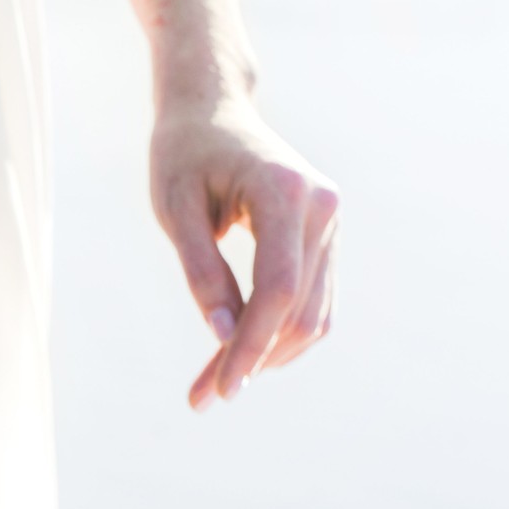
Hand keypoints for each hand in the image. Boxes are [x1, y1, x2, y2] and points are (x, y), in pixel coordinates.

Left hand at [149, 98, 338, 409]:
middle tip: (201, 397)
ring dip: (268, 357)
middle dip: (252, 360)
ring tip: (213, 383)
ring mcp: (332, 222)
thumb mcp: (175, 210)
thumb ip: (201, 271)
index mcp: (284, 192)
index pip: (277, 289)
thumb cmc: (184, 156)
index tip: (218, 390)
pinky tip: (240, 354)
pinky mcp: (327, 237)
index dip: (249, 346)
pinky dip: (280, 336)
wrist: (214, 111)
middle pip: (298, 310)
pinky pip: (314, 303)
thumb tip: (220, 335)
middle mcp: (322, 207)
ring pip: (313, 316)